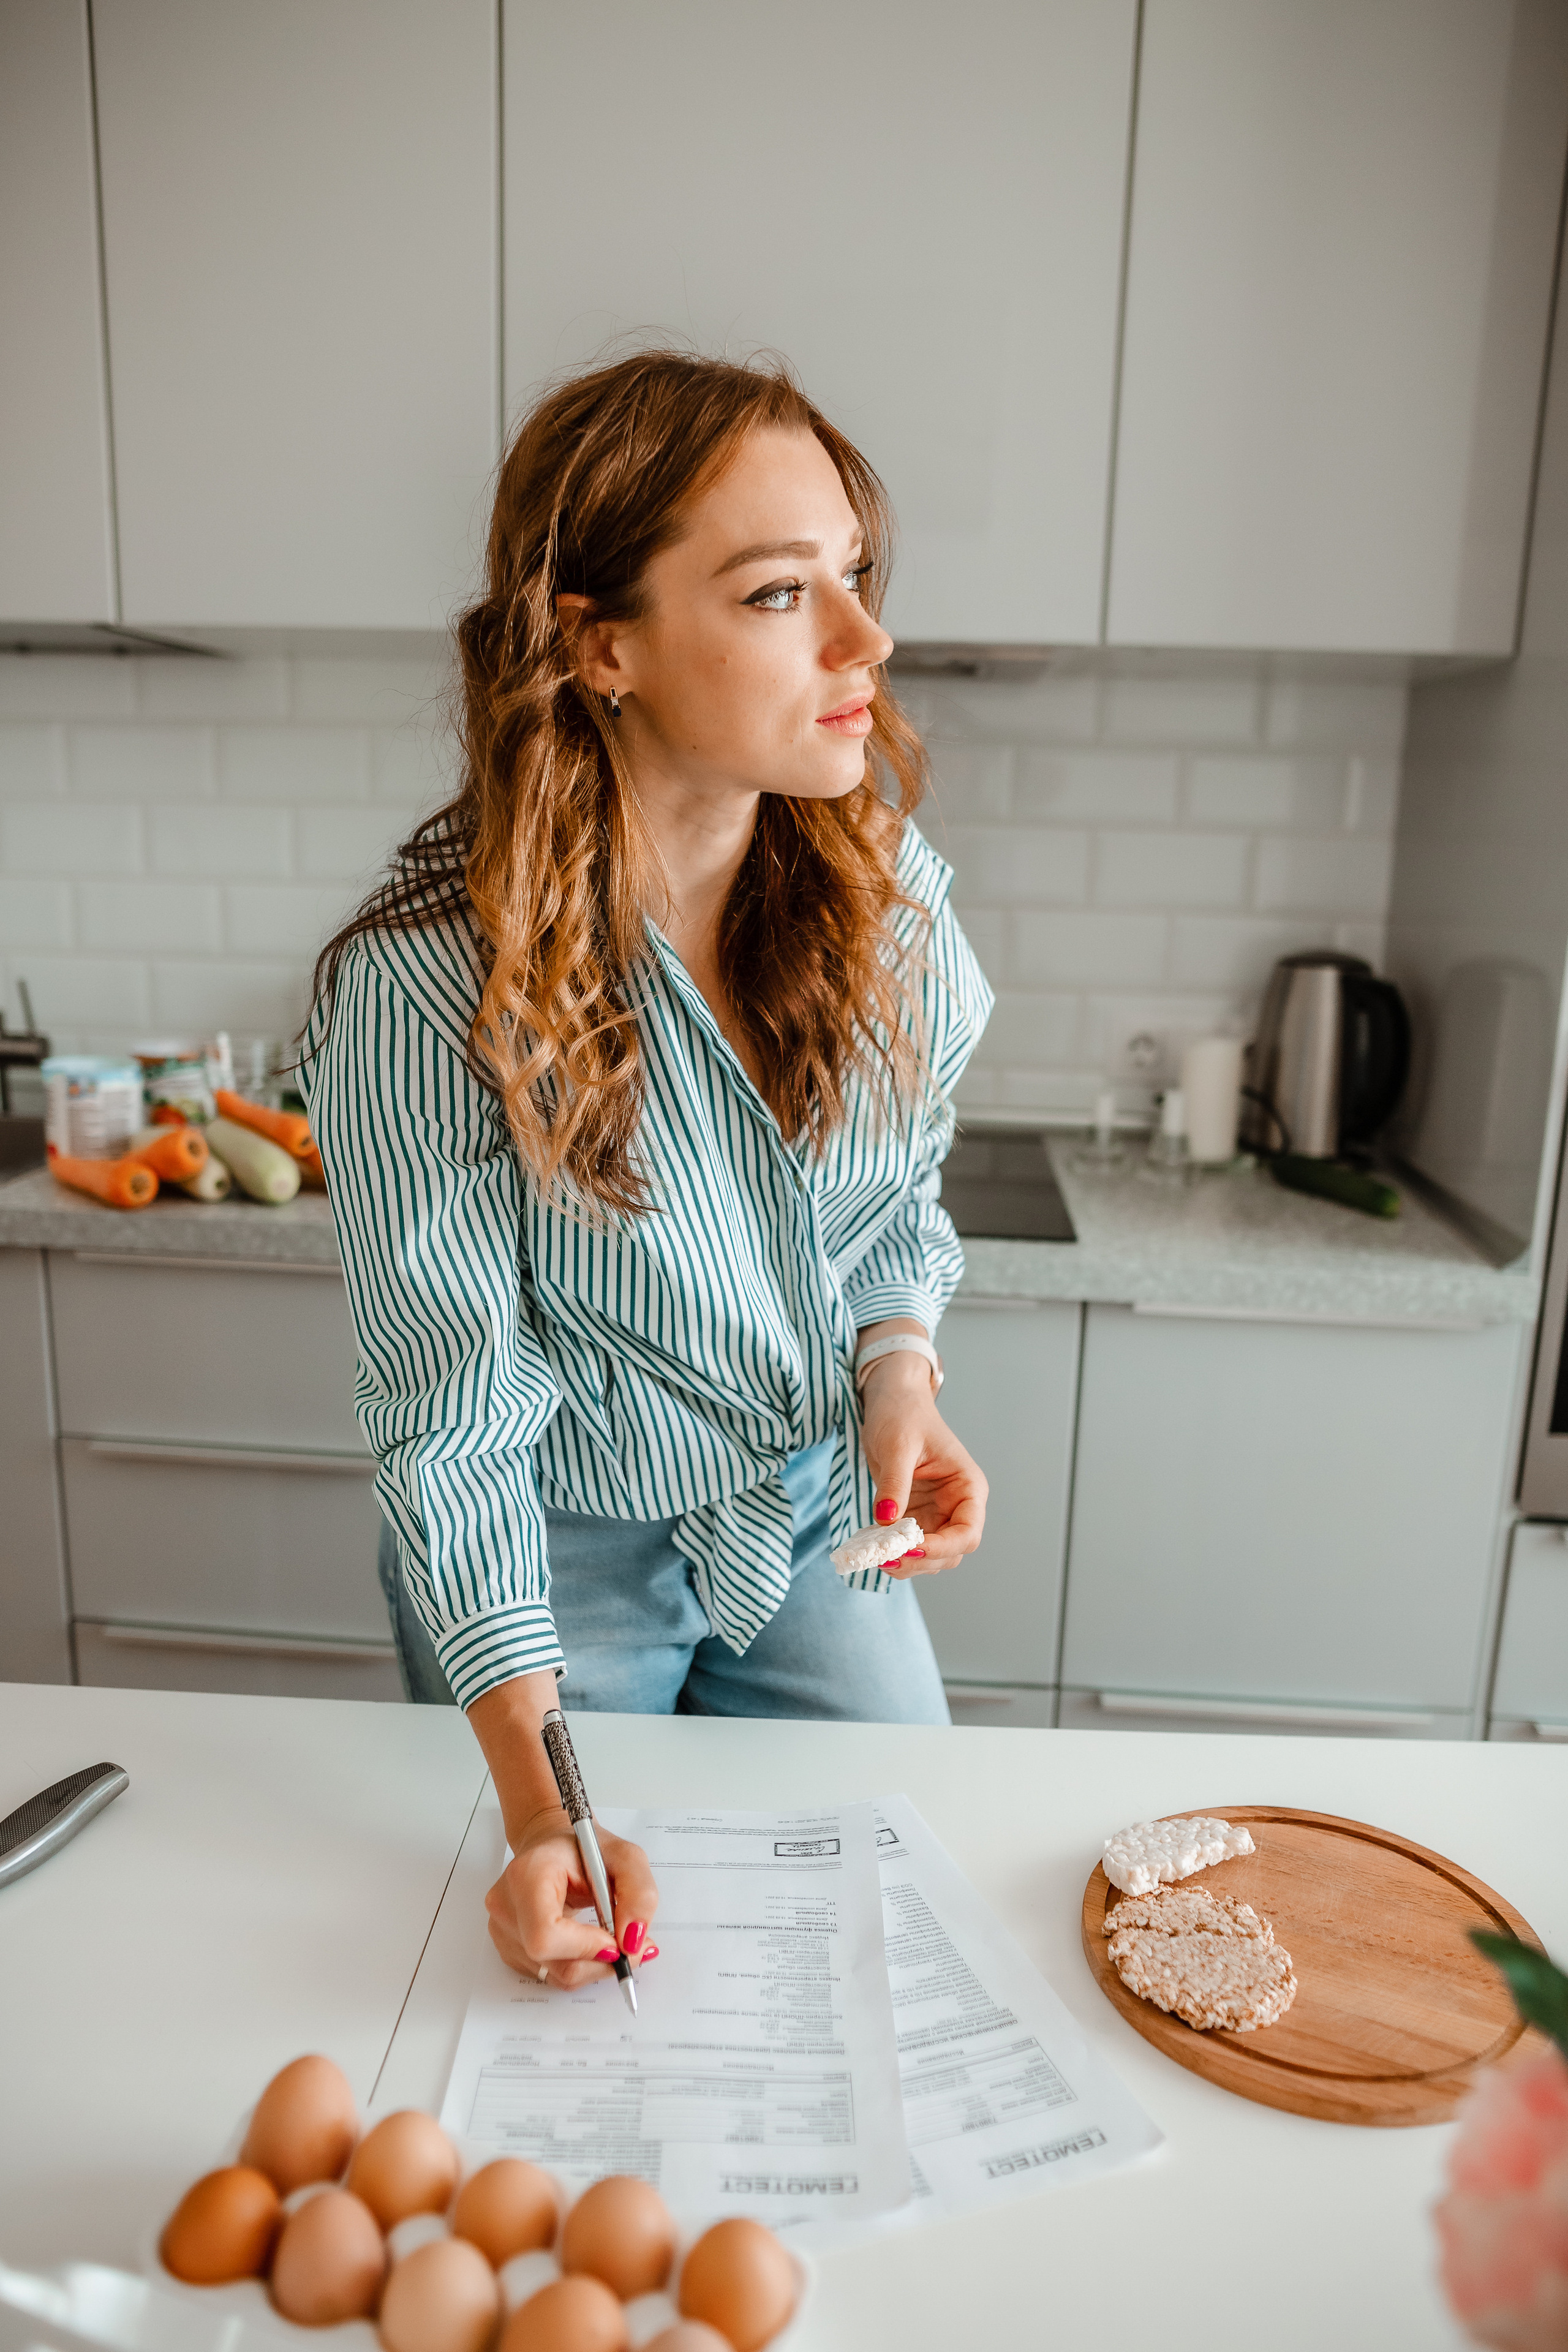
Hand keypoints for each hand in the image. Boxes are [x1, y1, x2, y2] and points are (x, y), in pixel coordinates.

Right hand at [484, 1804, 659, 1988]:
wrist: (553, 1847)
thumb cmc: (583, 1849)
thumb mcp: (626, 1858)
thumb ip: (639, 1895)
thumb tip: (633, 1942)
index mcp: (527, 1875)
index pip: (545, 1934)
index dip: (586, 1947)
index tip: (616, 1941)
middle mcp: (506, 1905)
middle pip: (552, 1961)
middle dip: (599, 1962)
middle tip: (628, 1946)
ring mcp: (502, 1930)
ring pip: (554, 1975)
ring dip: (593, 1966)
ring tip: (609, 1938)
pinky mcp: (508, 1949)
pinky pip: (549, 1976)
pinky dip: (578, 1966)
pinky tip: (587, 1943)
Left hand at [857, 1353, 986, 1578]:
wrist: (891, 1401)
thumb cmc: (903, 1414)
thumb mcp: (898, 1446)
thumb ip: (895, 1483)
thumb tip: (886, 1520)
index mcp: (967, 1487)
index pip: (968, 1532)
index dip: (943, 1547)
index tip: (911, 1548)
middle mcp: (956, 1506)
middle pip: (950, 1552)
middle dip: (920, 1560)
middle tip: (883, 1557)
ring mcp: (935, 1514)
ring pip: (929, 1556)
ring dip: (905, 1562)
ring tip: (873, 1554)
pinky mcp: (913, 1517)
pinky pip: (907, 1546)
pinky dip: (891, 1551)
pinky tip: (870, 1546)